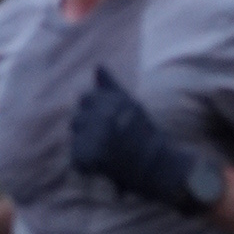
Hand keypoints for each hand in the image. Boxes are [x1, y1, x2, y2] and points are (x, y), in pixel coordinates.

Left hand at [67, 66, 221, 215]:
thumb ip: (110, 86)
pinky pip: (76, 159)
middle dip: (87, 128)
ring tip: (108, 153)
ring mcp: (95, 138)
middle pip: (77, 119)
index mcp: (113, 101)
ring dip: (85, 145)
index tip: (108, 122)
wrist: (158, 168)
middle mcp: (103, 116)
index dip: (94, 111)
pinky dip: (86, 165)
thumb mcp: (130, 105)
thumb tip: (97, 65)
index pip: (86, 98)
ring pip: (76, 138)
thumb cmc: (145, 135)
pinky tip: (104, 166)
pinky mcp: (88, 158)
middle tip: (109, 140)